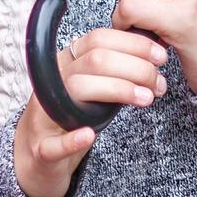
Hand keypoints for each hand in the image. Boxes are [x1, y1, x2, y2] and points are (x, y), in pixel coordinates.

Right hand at [16, 26, 168, 196]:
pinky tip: (89, 135)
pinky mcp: (42, 149)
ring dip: (117, 90)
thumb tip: (154, 57)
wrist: (38, 157)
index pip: (98, 39)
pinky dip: (71, 138)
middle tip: (158, 83)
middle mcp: (53, 84)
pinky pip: (53, 143)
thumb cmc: (72, 120)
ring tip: (145, 99)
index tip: (159, 55)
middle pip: (94, 60)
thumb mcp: (95, 91)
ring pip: (77, 89)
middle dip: (134, 67)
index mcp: (66, 65)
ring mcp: (44, 115)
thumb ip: (116, 75)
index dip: (132, 44)